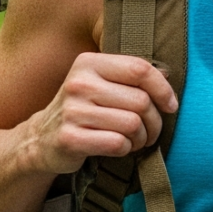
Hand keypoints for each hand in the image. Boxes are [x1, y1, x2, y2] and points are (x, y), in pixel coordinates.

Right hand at [19, 52, 178, 172]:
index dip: (163, 89)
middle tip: (149, 131)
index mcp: (89, 63)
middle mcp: (79, 83)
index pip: (140, 69)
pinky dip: (125, 149)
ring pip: (132, 124)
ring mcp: (72, 111)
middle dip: (154, 121)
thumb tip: (168, 76)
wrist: (42, 139)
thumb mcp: (100, 83)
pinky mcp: (70, 138)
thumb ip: (129, 77)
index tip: (170, 105)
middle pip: (141, 101)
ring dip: (141, 138)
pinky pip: (118, 143)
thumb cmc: (83, 109)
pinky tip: (118, 147)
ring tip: (134, 140)